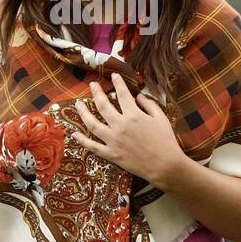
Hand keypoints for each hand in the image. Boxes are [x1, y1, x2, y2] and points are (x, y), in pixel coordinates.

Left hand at [70, 73, 185, 184]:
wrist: (165, 166)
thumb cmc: (166, 141)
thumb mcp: (161, 118)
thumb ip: (149, 105)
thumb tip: (138, 95)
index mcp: (134, 115)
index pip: (122, 94)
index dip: (117, 83)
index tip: (113, 75)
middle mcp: (120, 126)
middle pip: (103, 105)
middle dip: (96, 92)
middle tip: (92, 85)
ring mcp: (113, 141)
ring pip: (92, 124)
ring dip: (83, 113)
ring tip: (78, 104)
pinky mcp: (111, 154)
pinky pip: (93, 146)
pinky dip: (82, 140)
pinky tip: (74, 133)